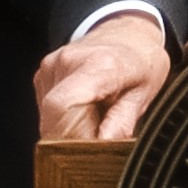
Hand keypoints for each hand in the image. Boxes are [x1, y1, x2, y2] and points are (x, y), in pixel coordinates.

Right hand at [36, 13, 174, 141]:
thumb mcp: (145, 93)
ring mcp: (52, 66)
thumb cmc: (140, 63)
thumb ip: (123, 122)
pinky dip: (64, 119)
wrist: (127, 34)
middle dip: (73, 140)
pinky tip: (85, 109)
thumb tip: (103, 148)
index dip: (70, 137)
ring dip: (69, 130)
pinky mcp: (43, 74)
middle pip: (53, 117)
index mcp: (99, 64)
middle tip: (98, 140)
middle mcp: (68, 61)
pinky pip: (47, 111)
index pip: (63, 106)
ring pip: (48, 118)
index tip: (90, 154)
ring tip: (95, 118)